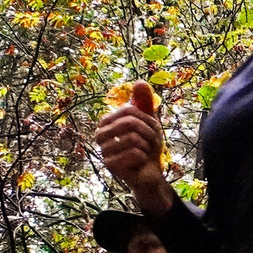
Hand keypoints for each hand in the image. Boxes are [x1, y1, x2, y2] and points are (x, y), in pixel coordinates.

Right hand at [94, 97, 174, 211]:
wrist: (148, 172)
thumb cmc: (146, 144)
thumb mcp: (149, 120)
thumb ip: (144, 101)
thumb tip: (139, 81)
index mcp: (107, 121)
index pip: (130, 110)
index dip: (147, 119)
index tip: (151, 129)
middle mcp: (100, 134)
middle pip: (130, 122)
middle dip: (149, 132)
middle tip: (151, 142)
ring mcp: (103, 150)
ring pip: (133, 138)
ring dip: (147, 146)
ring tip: (145, 152)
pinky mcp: (109, 165)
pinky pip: (134, 154)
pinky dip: (143, 157)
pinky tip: (140, 161)